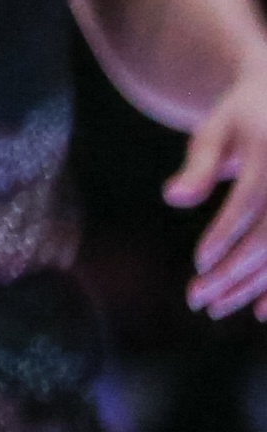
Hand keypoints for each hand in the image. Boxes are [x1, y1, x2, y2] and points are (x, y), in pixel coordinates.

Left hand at [165, 70, 266, 316]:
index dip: (225, 234)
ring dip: (252, 286)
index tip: (199, 262)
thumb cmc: (240, 118)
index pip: (249, 203)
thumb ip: (197, 166)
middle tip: (196, 300)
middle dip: (233, 273)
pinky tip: (260, 312)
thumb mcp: (214, 131)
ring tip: (214, 308)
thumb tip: (173, 197)